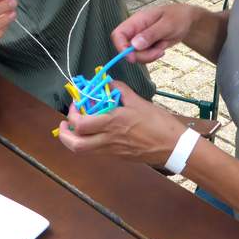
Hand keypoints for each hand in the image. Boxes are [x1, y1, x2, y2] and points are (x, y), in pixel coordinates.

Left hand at [57, 81, 184, 164]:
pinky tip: (95, 132)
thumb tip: (108, 82)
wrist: (173, 146)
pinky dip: (89, 142)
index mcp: (113, 123)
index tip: (77, 104)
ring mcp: (112, 151)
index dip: (73, 114)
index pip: (81, 124)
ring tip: (75, 129)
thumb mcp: (139, 101)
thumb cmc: (158, 123)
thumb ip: (120, 89)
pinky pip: (96, 151)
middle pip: (76, 145)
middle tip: (65, 123)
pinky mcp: (117, 157)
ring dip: (74, 140)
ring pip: (83, 151)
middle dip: (64, 135)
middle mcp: (109, 139)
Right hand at [111, 4, 195, 63]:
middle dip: (141, 55)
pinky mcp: (145, 46)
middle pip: (126, 48)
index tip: (132, 57)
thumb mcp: (167, 25)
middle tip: (158, 52)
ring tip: (162, 49)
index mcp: (136, 21)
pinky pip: (143, 57)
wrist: (186, 21)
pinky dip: (152, 57)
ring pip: (135, 55)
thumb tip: (134, 45)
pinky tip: (161, 49)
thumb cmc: (178, 17)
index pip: (118, 34)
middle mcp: (135, 30)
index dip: (121, 47)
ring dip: (148, 56)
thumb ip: (151, 34)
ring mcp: (139, 39)